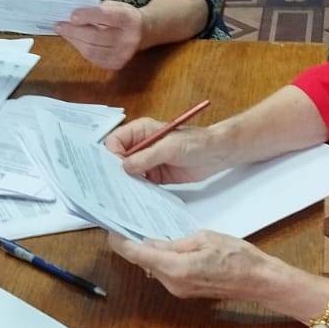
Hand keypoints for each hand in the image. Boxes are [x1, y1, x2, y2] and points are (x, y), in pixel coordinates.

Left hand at [54, 0, 144, 69]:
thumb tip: (72, 17)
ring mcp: (123, 55)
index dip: (88, 16)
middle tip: (59, 25)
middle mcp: (129, 39)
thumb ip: (98, 10)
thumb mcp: (116, 5)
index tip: (72, 15)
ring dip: (74, 41)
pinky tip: (74, 40)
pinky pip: (93, 58)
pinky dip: (80, 48)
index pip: (106, 16)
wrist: (145, 32)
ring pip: (91, 50)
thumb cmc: (125, 16)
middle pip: (96, 36)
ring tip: (63, 32)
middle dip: (74, 31)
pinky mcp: (116, 64)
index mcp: (129, 19)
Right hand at [104, 118, 225, 184]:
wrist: (216, 154)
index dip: (112, 154)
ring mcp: (147, 161)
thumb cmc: (196, 142)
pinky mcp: (154, 176)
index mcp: (140, 131)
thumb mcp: (170, 147)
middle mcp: (140, 146)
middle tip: (116, 184)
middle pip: (117, 158)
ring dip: (126, 182)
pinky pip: (140, 183)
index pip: (115, 141)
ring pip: (127, 173)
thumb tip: (125, 167)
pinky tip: (137, 196)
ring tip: (125, 192)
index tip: (117, 168)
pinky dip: (137, 190)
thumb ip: (147, 157)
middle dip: (115, 170)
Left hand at [107, 228, 272, 301]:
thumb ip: (174, 242)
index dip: (121, 242)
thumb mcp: (204, 238)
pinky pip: (165, 272)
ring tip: (145, 229)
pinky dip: (160, 259)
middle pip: (143, 262)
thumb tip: (150, 242)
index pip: (138, 255)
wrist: (259, 281)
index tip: (111, 229)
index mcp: (176, 268)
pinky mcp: (185, 290)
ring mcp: (179, 290)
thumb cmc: (237, 257)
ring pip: (153, 267)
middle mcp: (173, 283)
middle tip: (127, 222)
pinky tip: (165, 244)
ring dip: (147, 251)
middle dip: (133, 243)